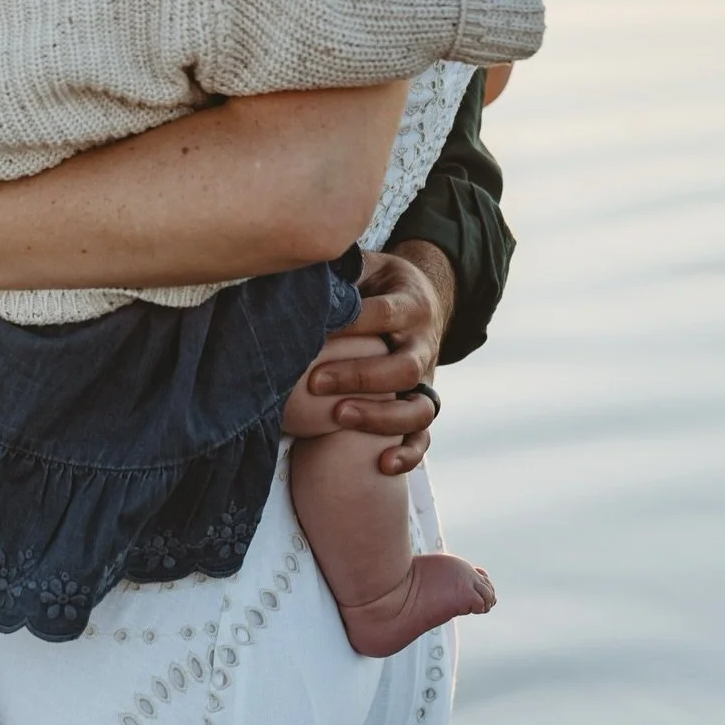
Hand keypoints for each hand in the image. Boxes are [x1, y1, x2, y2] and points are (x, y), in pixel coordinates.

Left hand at [307, 246, 448, 475]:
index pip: (384, 314)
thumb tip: (297, 260)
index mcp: (410, 304)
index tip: (313, 329)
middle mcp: (423, 344)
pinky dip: (408, 453)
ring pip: (418, 408)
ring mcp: (427, 379)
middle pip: (402, 367)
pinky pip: (425, 436)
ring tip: (339, 416)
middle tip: (315, 381)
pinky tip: (382, 464)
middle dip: (359, 376)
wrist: (424, 299)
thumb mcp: (367, 265)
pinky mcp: (423, 402)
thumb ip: (341, 269)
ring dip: (380, 416)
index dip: (352, 322)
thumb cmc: (379, 282)